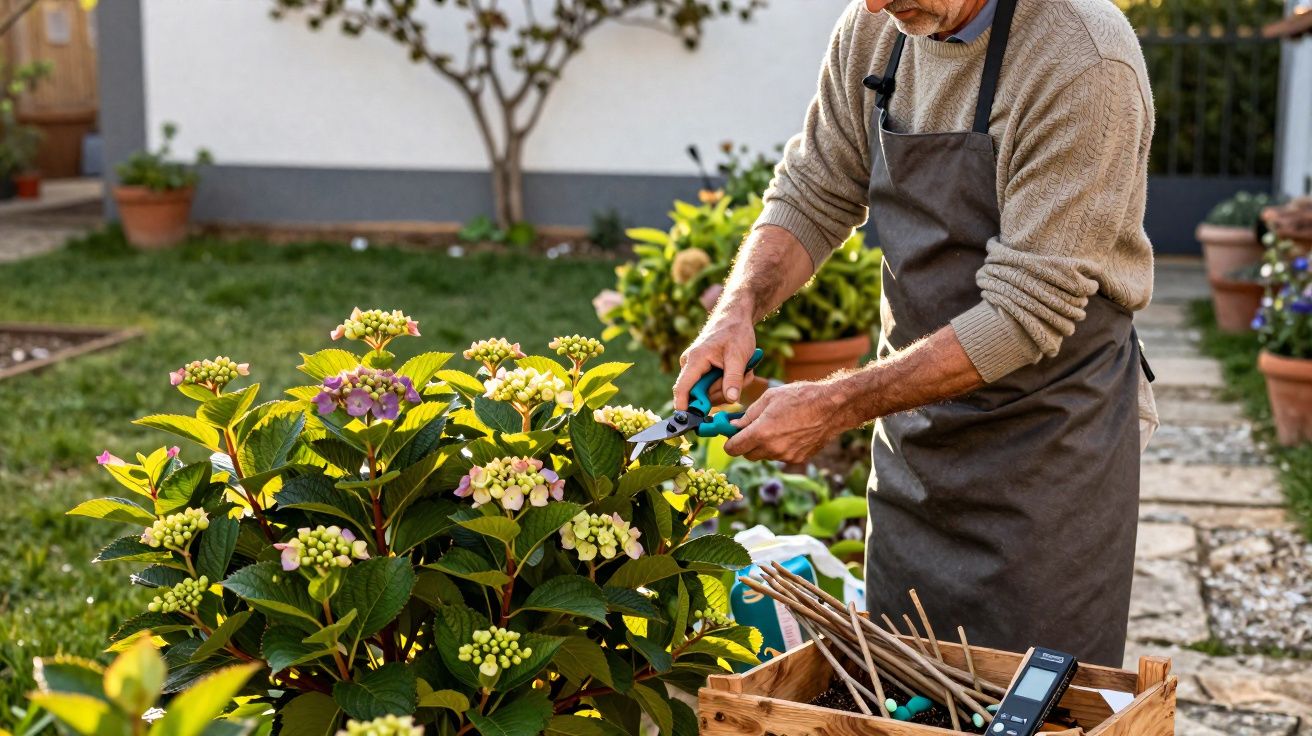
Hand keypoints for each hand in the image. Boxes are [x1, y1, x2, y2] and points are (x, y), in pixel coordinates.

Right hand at [673, 313, 757, 409]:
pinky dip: (727, 383)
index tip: (691, 421)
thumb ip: (733, 379)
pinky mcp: (702, 370)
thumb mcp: (739, 356)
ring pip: (708, 392)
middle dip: (722, 392)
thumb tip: (731, 399)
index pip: (682, 388)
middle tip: (741, 380)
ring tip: (742, 371)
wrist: (735, 317)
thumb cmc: (735, 332)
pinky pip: (713, 386)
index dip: (684, 406)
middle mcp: (690, 365)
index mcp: (695, 360)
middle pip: (700, 394)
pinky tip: (738, 371)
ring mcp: (695, 368)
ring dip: (727, 387)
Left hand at [722, 381, 848, 462]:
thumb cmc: (800, 397)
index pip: (733, 448)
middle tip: (752, 428)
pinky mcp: (798, 459)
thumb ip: (748, 414)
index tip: (731, 435)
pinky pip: (780, 456)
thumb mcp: (769, 398)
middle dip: (746, 443)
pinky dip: (780, 447)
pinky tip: (790, 432)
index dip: (729, 442)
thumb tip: (733, 425)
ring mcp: (786, 456)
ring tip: (776, 426)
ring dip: (764, 445)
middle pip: (748, 455)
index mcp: (761, 433)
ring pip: (765, 455)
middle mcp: (772, 449)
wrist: (832, 407)